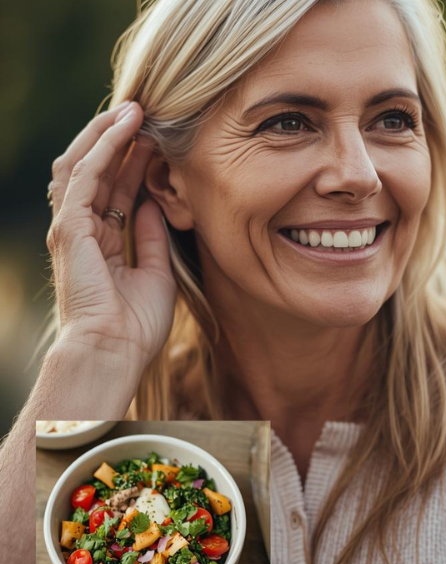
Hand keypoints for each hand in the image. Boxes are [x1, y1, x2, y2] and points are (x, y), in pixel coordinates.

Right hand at [47, 101, 175, 370]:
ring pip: (84, 165)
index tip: (157, 136)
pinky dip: (102, 150)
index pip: (116, 189)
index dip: (135, 160)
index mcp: (103, 242)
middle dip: (119, 140)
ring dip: (107, 135)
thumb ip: (152, 237)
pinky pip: (82, 178)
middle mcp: (84, 230)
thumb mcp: (156, 272)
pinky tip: (122, 129)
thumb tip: (155, 204)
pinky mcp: (68, 228)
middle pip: (98, 171)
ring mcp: (72, 227)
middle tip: (145, 112)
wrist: (115, 351)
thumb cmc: (136, 324)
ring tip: (133, 109)